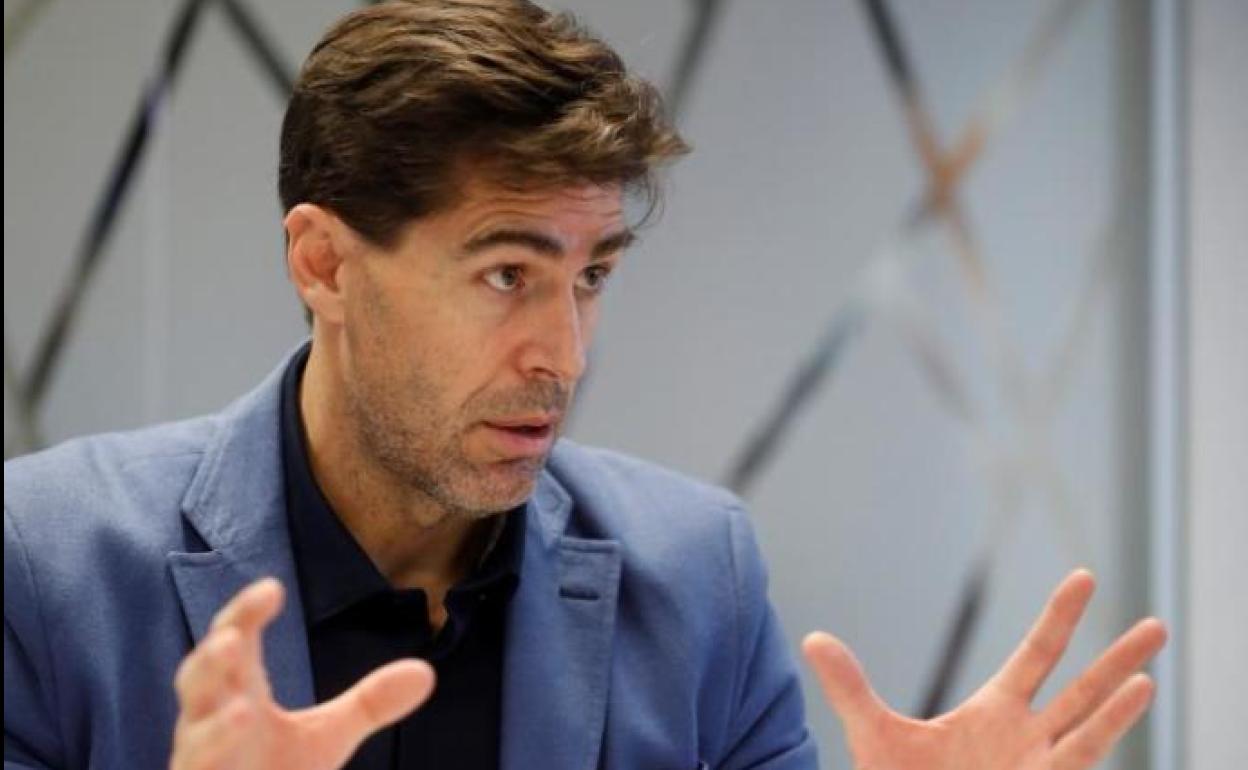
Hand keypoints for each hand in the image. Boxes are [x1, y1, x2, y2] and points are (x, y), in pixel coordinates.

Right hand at [169, 578, 434, 769]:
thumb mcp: (328, 735)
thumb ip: (369, 702)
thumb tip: (426, 672)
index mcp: (239, 689)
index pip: (235, 637)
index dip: (246, 613)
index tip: (272, 588)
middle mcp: (210, 717)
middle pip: (198, 677)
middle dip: (213, 657)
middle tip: (233, 638)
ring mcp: (200, 756)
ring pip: (194, 735)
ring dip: (215, 724)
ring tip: (244, 711)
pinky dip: (212, 758)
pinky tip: (237, 739)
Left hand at [802, 570, 1166, 769]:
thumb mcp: (872, 733)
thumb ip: (849, 687)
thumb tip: (811, 639)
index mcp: (996, 712)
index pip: (1038, 654)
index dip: (1060, 617)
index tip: (1085, 577)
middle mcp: (1027, 738)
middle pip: (1080, 687)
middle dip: (1117, 657)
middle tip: (1157, 623)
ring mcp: (1038, 768)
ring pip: (1089, 728)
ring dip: (1119, 703)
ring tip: (1149, 672)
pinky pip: (1077, 761)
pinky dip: (1104, 735)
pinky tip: (1131, 707)